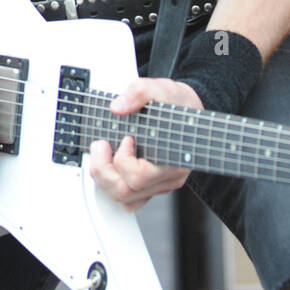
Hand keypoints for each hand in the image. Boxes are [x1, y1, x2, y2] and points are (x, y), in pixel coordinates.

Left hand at [88, 77, 202, 212]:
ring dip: (105, 179)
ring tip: (103, 155)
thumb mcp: (160, 89)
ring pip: (125, 200)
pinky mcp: (153, 186)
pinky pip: (129, 200)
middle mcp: (168, 177)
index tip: (126, 138)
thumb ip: (139, 93)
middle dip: (104, 169)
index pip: (140, 177)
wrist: (188, 108)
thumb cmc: (178, 103)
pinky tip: (111, 166)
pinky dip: (113, 186)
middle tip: (102, 145)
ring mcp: (160, 184)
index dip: (124, 160)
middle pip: (127, 192)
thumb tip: (117, 107)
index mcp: (174, 158)